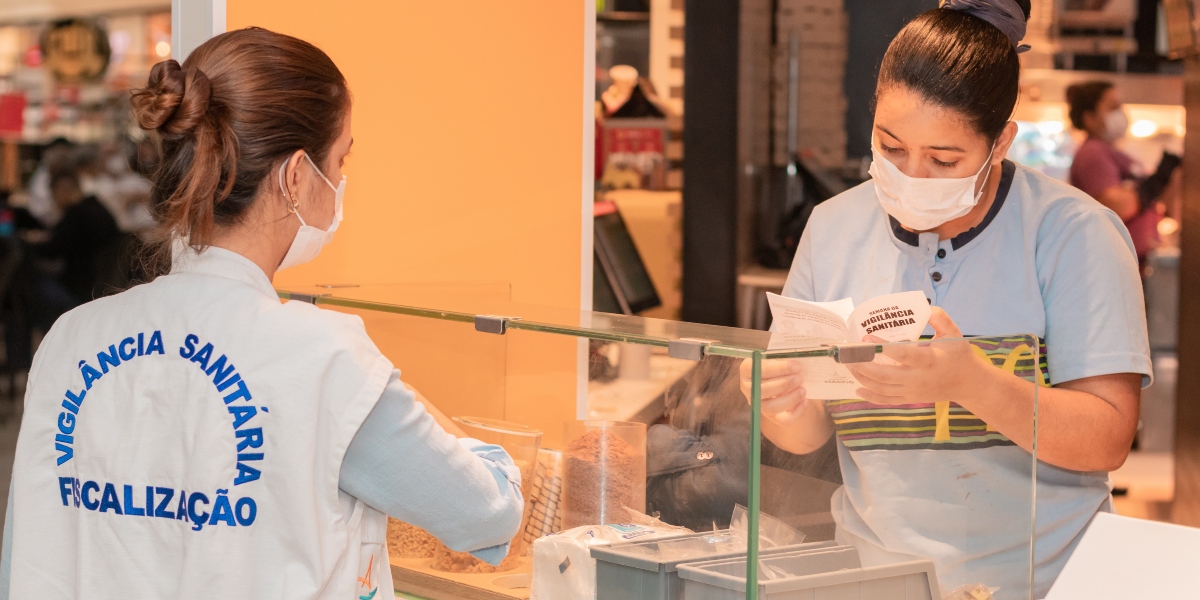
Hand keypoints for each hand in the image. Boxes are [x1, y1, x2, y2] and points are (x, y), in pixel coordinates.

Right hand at [739, 357, 812, 421]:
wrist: (785, 377)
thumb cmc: (780, 363)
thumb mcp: (778, 356)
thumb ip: (782, 356)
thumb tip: (797, 357)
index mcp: (747, 369)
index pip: (758, 370)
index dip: (778, 369)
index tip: (796, 366)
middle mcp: (748, 388)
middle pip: (761, 391)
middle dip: (784, 384)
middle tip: (799, 378)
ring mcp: (758, 403)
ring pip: (770, 408)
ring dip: (789, 399)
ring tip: (803, 390)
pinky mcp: (771, 416)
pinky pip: (782, 420)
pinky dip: (796, 412)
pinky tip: (805, 401)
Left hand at [845, 307, 991, 405]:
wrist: (969, 384)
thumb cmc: (959, 355)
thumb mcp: (954, 334)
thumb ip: (940, 318)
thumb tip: (924, 307)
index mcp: (930, 360)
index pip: (903, 354)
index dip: (883, 347)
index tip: (866, 337)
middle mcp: (919, 378)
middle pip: (885, 375)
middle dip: (862, 365)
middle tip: (847, 354)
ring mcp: (913, 391)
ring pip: (882, 388)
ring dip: (862, 378)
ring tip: (848, 364)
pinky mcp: (910, 398)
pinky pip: (886, 400)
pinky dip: (870, 396)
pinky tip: (857, 389)